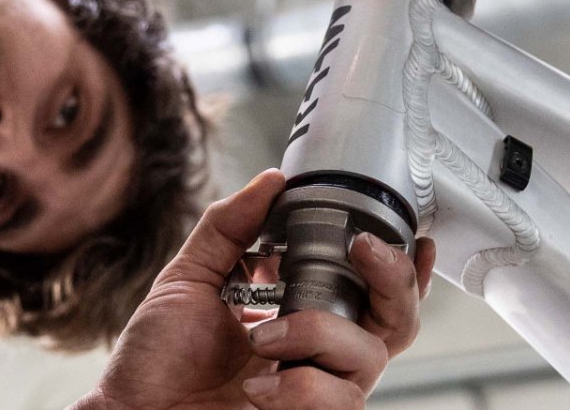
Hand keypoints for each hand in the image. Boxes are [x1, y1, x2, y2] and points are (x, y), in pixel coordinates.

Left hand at [75, 169, 437, 408]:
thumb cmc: (156, 364)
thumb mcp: (188, 279)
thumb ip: (229, 229)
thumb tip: (270, 181)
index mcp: (300, 318)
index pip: (371, 295)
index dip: (402, 268)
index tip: (412, 234)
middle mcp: (317, 356)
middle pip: (397, 321)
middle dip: (394, 279)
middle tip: (361, 250)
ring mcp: (316, 392)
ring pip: (371, 356)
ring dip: (317, 332)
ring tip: (261, 338)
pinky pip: (338, 400)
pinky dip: (299, 388)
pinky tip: (255, 389)